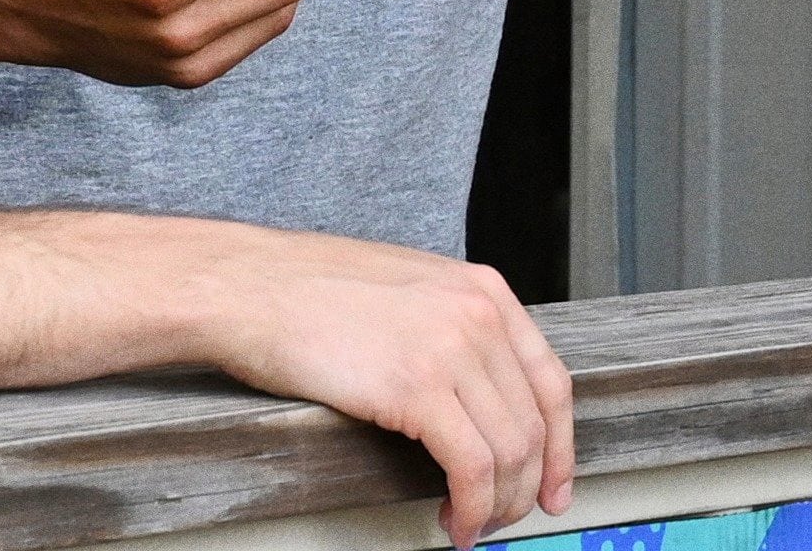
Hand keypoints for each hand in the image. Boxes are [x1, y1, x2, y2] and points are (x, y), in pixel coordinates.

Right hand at [201, 232, 573, 545]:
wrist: (251, 286)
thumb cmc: (309, 290)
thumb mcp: (409, 290)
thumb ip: (453, 327)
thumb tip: (476, 394)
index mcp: (483, 290)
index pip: (551, 380)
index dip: (561, 445)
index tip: (555, 482)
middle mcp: (479, 315)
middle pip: (535, 423)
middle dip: (528, 485)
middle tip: (509, 517)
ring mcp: (451, 348)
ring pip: (510, 451)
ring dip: (498, 504)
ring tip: (474, 525)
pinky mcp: (416, 387)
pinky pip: (470, 465)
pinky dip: (472, 505)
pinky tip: (455, 520)